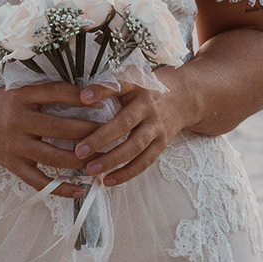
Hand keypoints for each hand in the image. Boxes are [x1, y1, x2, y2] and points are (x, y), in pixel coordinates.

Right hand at [0, 79, 114, 194]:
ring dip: (82, 161)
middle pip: (59, 129)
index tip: (103, 102)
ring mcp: (15, 146)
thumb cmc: (3, 104)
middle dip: (89, 133)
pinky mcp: (14, 166)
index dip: (80, 97)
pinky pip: (40, 181)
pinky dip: (62, 188)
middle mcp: (17, 121)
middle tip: (113, 135)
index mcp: (21, 96)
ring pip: (54, 157)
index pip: (55, 93)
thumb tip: (90, 93)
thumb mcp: (21, 89)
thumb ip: (49, 91)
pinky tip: (83, 190)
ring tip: (105, 161)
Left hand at [70, 66, 195, 188]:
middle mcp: (149, 108)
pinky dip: (126, 173)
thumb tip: (78, 98)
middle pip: (125, 123)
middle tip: (79, 150)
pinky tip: (108, 180)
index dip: (102, 91)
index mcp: (138, 88)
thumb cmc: (147, 90)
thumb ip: (109, 88)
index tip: (83, 97)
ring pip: (135, 147)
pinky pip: (144, 162)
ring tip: (91, 170)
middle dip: (101, 138)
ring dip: (112, 160)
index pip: (119, 86)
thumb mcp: (132, 81)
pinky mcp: (162, 144)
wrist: (184, 98)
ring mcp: (157, 127)